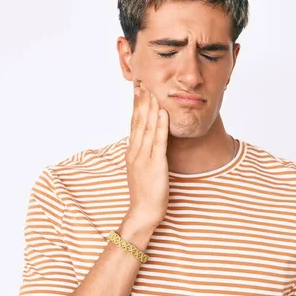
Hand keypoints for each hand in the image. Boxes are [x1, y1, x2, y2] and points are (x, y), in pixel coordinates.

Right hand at [124, 82, 169, 233]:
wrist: (143, 212)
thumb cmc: (145, 193)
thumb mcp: (141, 169)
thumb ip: (143, 154)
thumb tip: (146, 141)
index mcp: (132, 152)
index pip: (134, 123)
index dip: (136, 105)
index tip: (138, 90)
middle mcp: (136, 152)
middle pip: (138, 121)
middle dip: (140, 101)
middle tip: (142, 82)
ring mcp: (144, 157)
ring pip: (146, 128)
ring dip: (150, 108)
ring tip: (152, 91)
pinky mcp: (155, 165)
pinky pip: (158, 142)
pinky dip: (160, 126)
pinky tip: (162, 113)